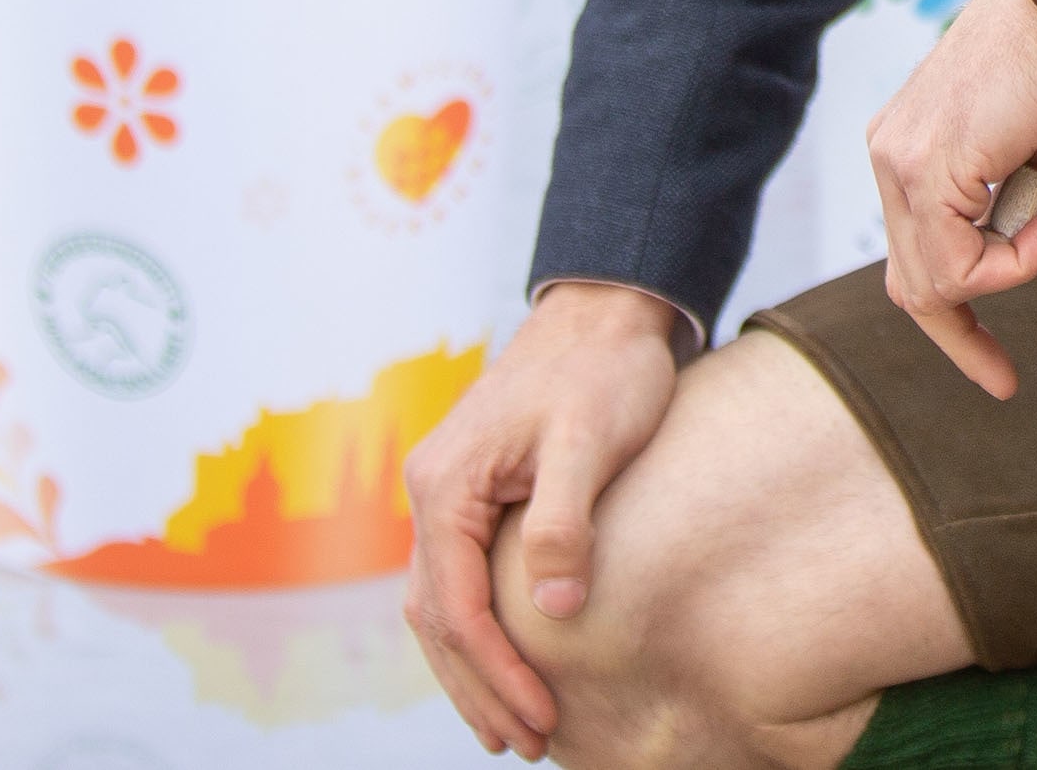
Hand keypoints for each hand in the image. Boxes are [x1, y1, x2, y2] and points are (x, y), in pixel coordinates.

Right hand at [401, 279, 684, 757]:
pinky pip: (457, 579)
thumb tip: (557, 607)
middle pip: (437, 618)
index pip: (458, 607)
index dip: (497, 673)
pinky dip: (474, 630)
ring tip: (512, 726)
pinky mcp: (472, 493)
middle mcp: (431, 490)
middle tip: (526, 745)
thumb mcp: (590, 441)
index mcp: (446, 483)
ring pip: (439, 605)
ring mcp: (446, 492)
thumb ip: (566, 522)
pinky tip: (504, 660)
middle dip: (478, 688)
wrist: (606, 311)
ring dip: (470, 669)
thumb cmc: (602, 369)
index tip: (542, 720)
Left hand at [866, 0, 1036, 399]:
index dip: (950, 315)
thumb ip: (1015, 203)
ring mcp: (899, 158)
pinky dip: (1012, 262)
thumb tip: (1018, 236)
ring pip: (933, 278)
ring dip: (1007, 272)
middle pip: (912, 277)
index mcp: (912, 142)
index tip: (995, 372)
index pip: (912, 250)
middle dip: (960, 330)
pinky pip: (957, 262)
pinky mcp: (924, 166)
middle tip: (1002, 378)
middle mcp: (891, 151)